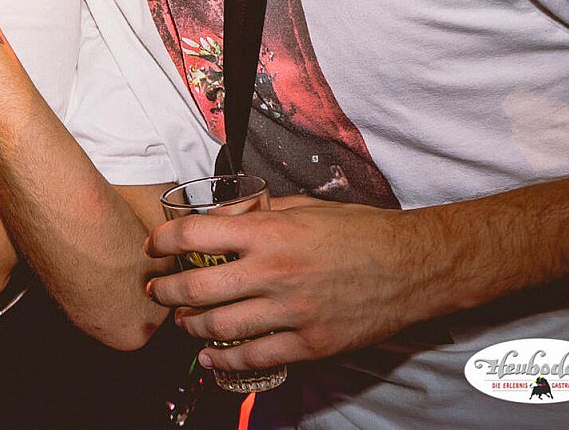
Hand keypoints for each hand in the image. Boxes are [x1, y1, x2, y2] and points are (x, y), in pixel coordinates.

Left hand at [144, 198, 437, 371]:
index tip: (155, 247)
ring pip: (219, 327)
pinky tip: (210, 357)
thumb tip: (218, 217)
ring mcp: (292, 312)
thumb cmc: (360, 231)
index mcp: (270, 232)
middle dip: (166, 291)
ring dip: (189, 326)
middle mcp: (274, 272)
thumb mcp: (304, 208)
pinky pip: (255, 357)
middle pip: (197, 288)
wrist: (414, 267)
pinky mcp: (310, 344)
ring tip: (181, 321)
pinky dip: (224, 361)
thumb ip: (258, 213)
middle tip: (157, 291)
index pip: (195, 234)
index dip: (165, 241)